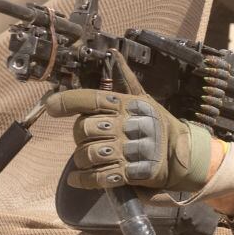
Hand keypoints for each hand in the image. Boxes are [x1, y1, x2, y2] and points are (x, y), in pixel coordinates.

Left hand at [45, 51, 211, 191]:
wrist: (182, 154)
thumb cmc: (158, 123)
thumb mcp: (145, 99)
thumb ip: (127, 79)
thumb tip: (114, 54)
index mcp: (128, 104)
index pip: (92, 99)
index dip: (68, 101)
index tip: (51, 106)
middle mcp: (128, 125)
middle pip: (84, 129)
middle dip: (79, 136)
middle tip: (86, 139)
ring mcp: (130, 150)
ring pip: (88, 154)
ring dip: (81, 160)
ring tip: (86, 160)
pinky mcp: (132, 173)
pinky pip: (98, 177)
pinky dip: (83, 180)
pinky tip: (78, 178)